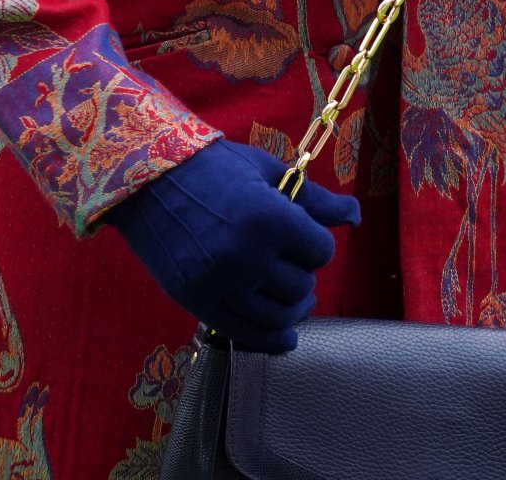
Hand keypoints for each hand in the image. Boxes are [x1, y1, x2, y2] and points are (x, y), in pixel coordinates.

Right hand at [107, 137, 359, 351]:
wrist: (149, 178)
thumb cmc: (213, 166)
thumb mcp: (266, 171)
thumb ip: (314, 200)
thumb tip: (356, 217)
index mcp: (268, 218)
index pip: (320, 251)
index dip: (315, 243)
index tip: (302, 233)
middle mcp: (246, 257)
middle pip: (301, 287)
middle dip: (302, 272)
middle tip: (287, 256)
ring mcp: (219, 284)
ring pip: (278, 316)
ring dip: (290, 305)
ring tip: (285, 290)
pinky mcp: (197, 302)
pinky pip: (245, 335)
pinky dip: (271, 340)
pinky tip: (285, 336)